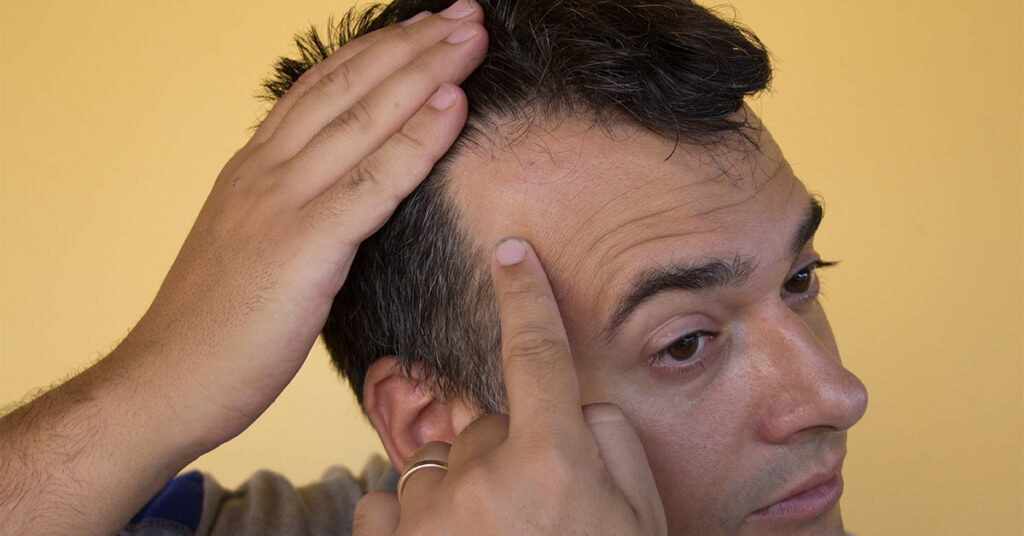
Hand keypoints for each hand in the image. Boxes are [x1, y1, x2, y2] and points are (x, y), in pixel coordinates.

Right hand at [121, 0, 487, 451]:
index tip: (422, 27)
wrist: (164, 383)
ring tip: (471, 36)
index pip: (323, 88)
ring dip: (425, 72)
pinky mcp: (302, 245)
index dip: (377, 51)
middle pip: (349, 87)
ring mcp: (281, 202)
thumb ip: (288, 209)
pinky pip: (373, 183)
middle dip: (411, 44)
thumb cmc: (215, 327)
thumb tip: (334, 198)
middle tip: (462, 11)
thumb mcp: (250, 246)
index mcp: (253, 168)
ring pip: (364, 119)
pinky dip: (418, 140)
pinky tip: (454, 105)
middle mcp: (265, 170)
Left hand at [353, 238, 666, 534]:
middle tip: (535, 511)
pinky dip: (410, 521)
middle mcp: (483, 481)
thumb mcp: (638, 514)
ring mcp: (428, 518)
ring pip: (435, 465)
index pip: (536, 353)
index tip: (511, 254)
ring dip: (459, 491)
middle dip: (506, 455)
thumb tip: (576, 403)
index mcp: (551, 462)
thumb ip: (610, 442)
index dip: (525, 296)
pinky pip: (385, 501)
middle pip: (484, 426)